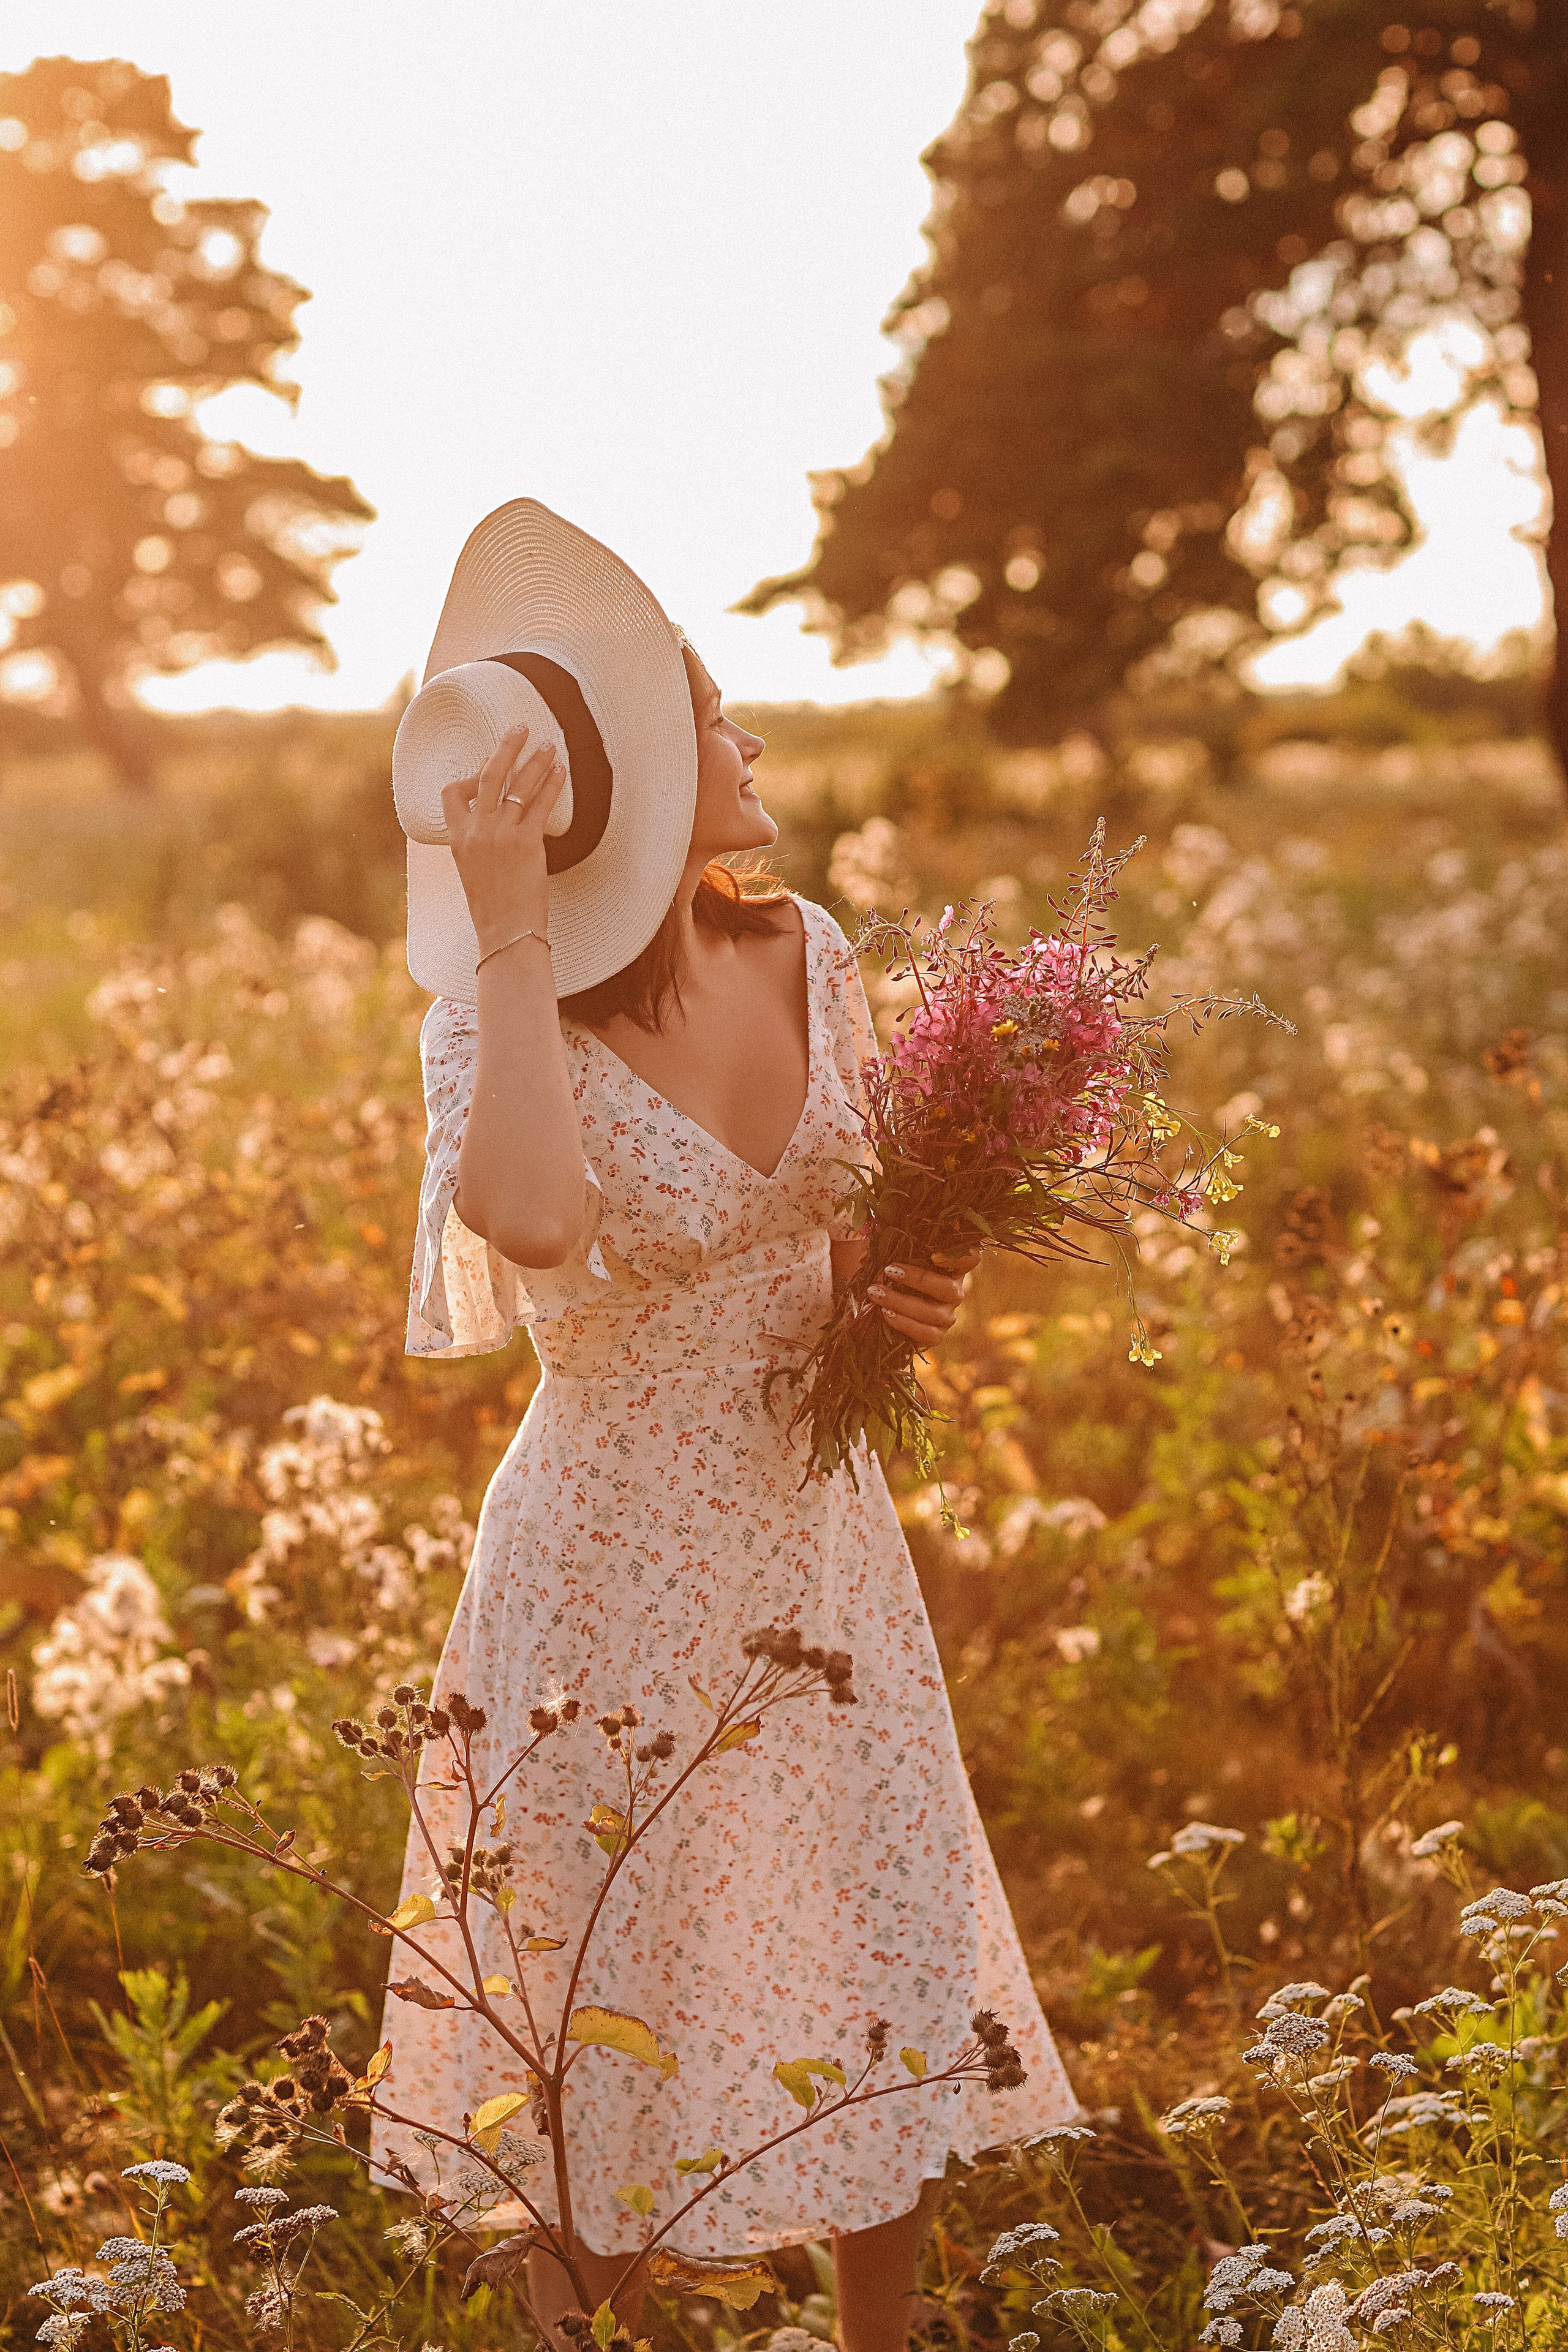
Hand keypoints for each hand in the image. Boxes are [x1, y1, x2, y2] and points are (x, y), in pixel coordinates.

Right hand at [440, 723, 566, 955]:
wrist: (505, 932)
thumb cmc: (493, 908)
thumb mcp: (473, 872)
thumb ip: (479, 844)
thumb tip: (495, 828)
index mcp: (457, 838)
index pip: (452, 794)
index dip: (469, 776)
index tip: (486, 768)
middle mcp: (476, 831)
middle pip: (487, 775)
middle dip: (505, 747)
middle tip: (520, 727)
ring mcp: (500, 834)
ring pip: (517, 784)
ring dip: (535, 760)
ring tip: (549, 744)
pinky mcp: (525, 842)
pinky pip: (540, 803)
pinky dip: (552, 784)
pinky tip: (562, 771)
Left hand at [866, 1249, 981, 1346]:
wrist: (888, 1312)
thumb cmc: (894, 1277)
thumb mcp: (899, 1259)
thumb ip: (899, 1248)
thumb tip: (883, 1236)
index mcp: (951, 1269)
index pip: (971, 1259)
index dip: (963, 1256)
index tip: (934, 1255)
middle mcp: (955, 1292)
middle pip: (948, 1288)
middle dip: (916, 1279)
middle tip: (889, 1270)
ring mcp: (948, 1316)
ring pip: (933, 1313)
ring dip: (900, 1302)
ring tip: (876, 1293)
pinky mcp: (937, 1335)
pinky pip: (925, 1333)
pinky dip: (903, 1323)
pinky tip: (885, 1313)